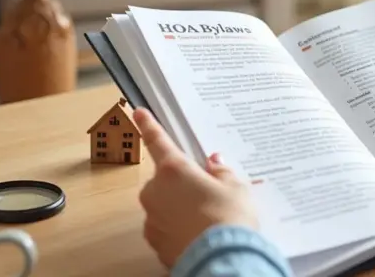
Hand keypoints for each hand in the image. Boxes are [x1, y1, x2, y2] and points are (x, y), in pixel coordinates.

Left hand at [133, 108, 258, 268]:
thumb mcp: (235, 187)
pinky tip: (199, 233)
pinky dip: (179, 226)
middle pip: (166, 177)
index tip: (138, 112)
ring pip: (165, 203)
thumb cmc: (229, 218)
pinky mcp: (155, 242)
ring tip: (208, 217)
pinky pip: (166, 226)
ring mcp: (152, 218)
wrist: (222, 261)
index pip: (158, 141)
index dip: (149, 125)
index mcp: (174, 170)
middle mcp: (156, 191)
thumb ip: (221, 171)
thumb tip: (213, 164)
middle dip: (183, 181)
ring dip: (181, 205)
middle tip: (209, 191)